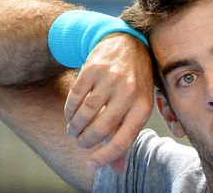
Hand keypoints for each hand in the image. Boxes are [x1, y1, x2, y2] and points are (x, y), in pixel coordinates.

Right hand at [64, 33, 153, 172]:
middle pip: (100, 129)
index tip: (91, 164)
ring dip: (75, 128)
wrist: (127, 43)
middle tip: (81, 143)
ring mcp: (110, 79)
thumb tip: (117, 169)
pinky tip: (71, 115)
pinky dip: (70, 111)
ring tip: (74, 131)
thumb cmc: (135, 82)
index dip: (106, 157)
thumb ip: (126, 135)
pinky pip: (75, 97)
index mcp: (143, 106)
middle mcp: (128, 92)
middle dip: (86, 142)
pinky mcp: (93, 68)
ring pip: (85, 114)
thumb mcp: (138, 106)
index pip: (123, 140)